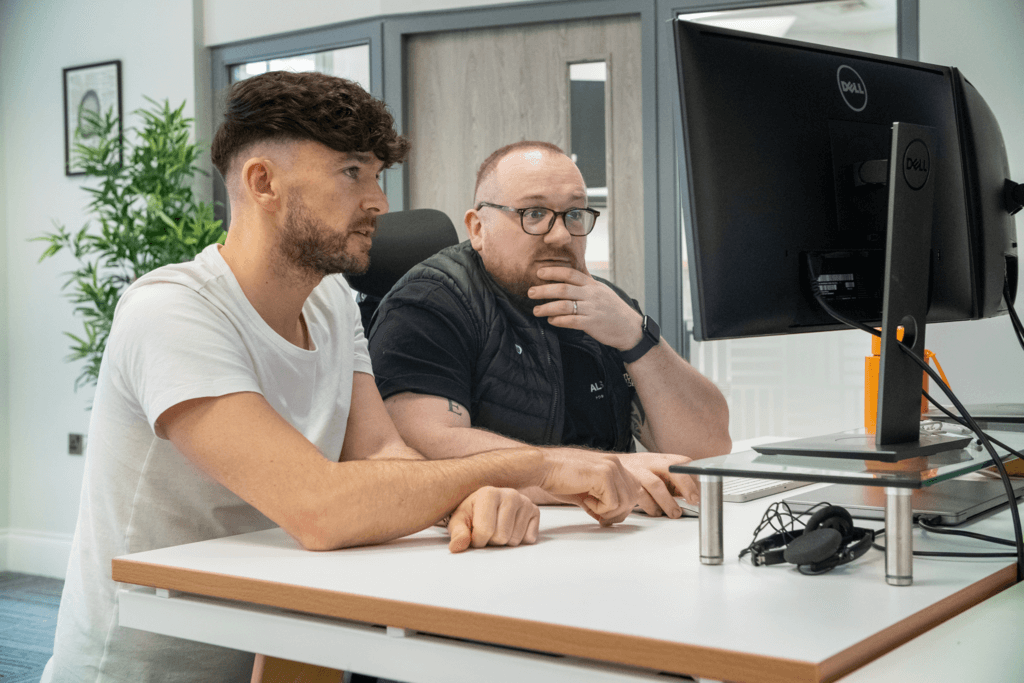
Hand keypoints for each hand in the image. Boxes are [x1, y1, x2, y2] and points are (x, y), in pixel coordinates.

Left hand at [447, 486, 539, 552]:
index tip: (474, 534)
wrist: (486, 503)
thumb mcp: (459, 521)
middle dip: (492, 541)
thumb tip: (456, 546)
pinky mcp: (535, 511)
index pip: (485, 531)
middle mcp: (510, 494)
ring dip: (505, 541)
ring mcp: (525, 501)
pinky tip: (511, 528)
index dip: (477, 540)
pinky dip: (520, 539)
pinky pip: (529, 538)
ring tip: (498, 529)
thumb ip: (458, 533)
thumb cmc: (472, 513)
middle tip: (487, 531)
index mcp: (489, 493)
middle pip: (502, 537)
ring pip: (516, 540)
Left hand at [528, 266, 643, 350]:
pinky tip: (551, 321)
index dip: (553, 272)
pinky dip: (559, 321)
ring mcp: (592, 309)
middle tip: (530, 292)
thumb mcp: (602, 289)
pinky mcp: (592, 324)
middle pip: (563, 289)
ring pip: (565, 306)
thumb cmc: (613, 308)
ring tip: (536, 310)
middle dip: (544, 290)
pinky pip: (572, 321)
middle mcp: (591, 295)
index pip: (570, 274)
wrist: (629, 328)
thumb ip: (587, 279)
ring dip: (547, 308)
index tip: (539, 273)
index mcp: (592, 285)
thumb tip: (577, 265)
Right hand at [535, 451, 640, 525]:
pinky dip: (598, 508)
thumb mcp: (585, 490)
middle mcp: (615, 463)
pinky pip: (612, 503)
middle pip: (634, 497)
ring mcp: (611, 467)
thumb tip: (608, 517)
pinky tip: (585, 499)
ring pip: (626, 502)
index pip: (633, 489)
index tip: (605, 515)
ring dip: (608, 511)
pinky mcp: (604, 475)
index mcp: (612, 464)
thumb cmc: (557, 476)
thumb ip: (600, 499)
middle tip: (600, 517)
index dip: (622, 506)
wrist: (542, 467)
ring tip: (589, 504)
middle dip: (618, 513)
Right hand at [617, 452, 699, 517]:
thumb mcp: (655, 468)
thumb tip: (695, 495)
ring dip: (668, 502)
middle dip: (686, 486)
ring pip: (656, 485)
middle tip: (694, 501)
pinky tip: (655, 512)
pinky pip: (640, 496)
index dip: (695, 477)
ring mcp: (639, 472)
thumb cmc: (637, 470)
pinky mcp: (627, 483)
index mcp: (661, 458)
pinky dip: (650, 506)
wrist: (606, 465)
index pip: (683, 463)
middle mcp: (651, 462)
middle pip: (673, 469)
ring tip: (675, 513)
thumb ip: (673, 480)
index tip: (702, 491)